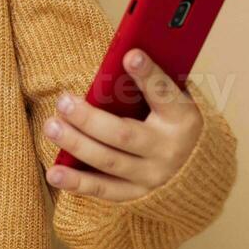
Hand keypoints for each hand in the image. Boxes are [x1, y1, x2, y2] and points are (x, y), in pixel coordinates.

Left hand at [42, 48, 202, 202]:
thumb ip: (150, 82)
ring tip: (52, 127)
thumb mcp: (172, 98)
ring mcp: (153, 175)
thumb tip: (121, 57)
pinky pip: (104, 190)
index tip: (130, 55)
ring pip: (108, 161)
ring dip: (76, 144)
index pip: (164, 93)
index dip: (148, 74)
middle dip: (89, 118)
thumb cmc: (172, 119)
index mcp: (182, 118)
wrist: (196, 168)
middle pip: (123, 135)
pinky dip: (78, 183)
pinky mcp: (137, 193)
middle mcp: (168, 149)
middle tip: (63, 101)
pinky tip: (54, 173)